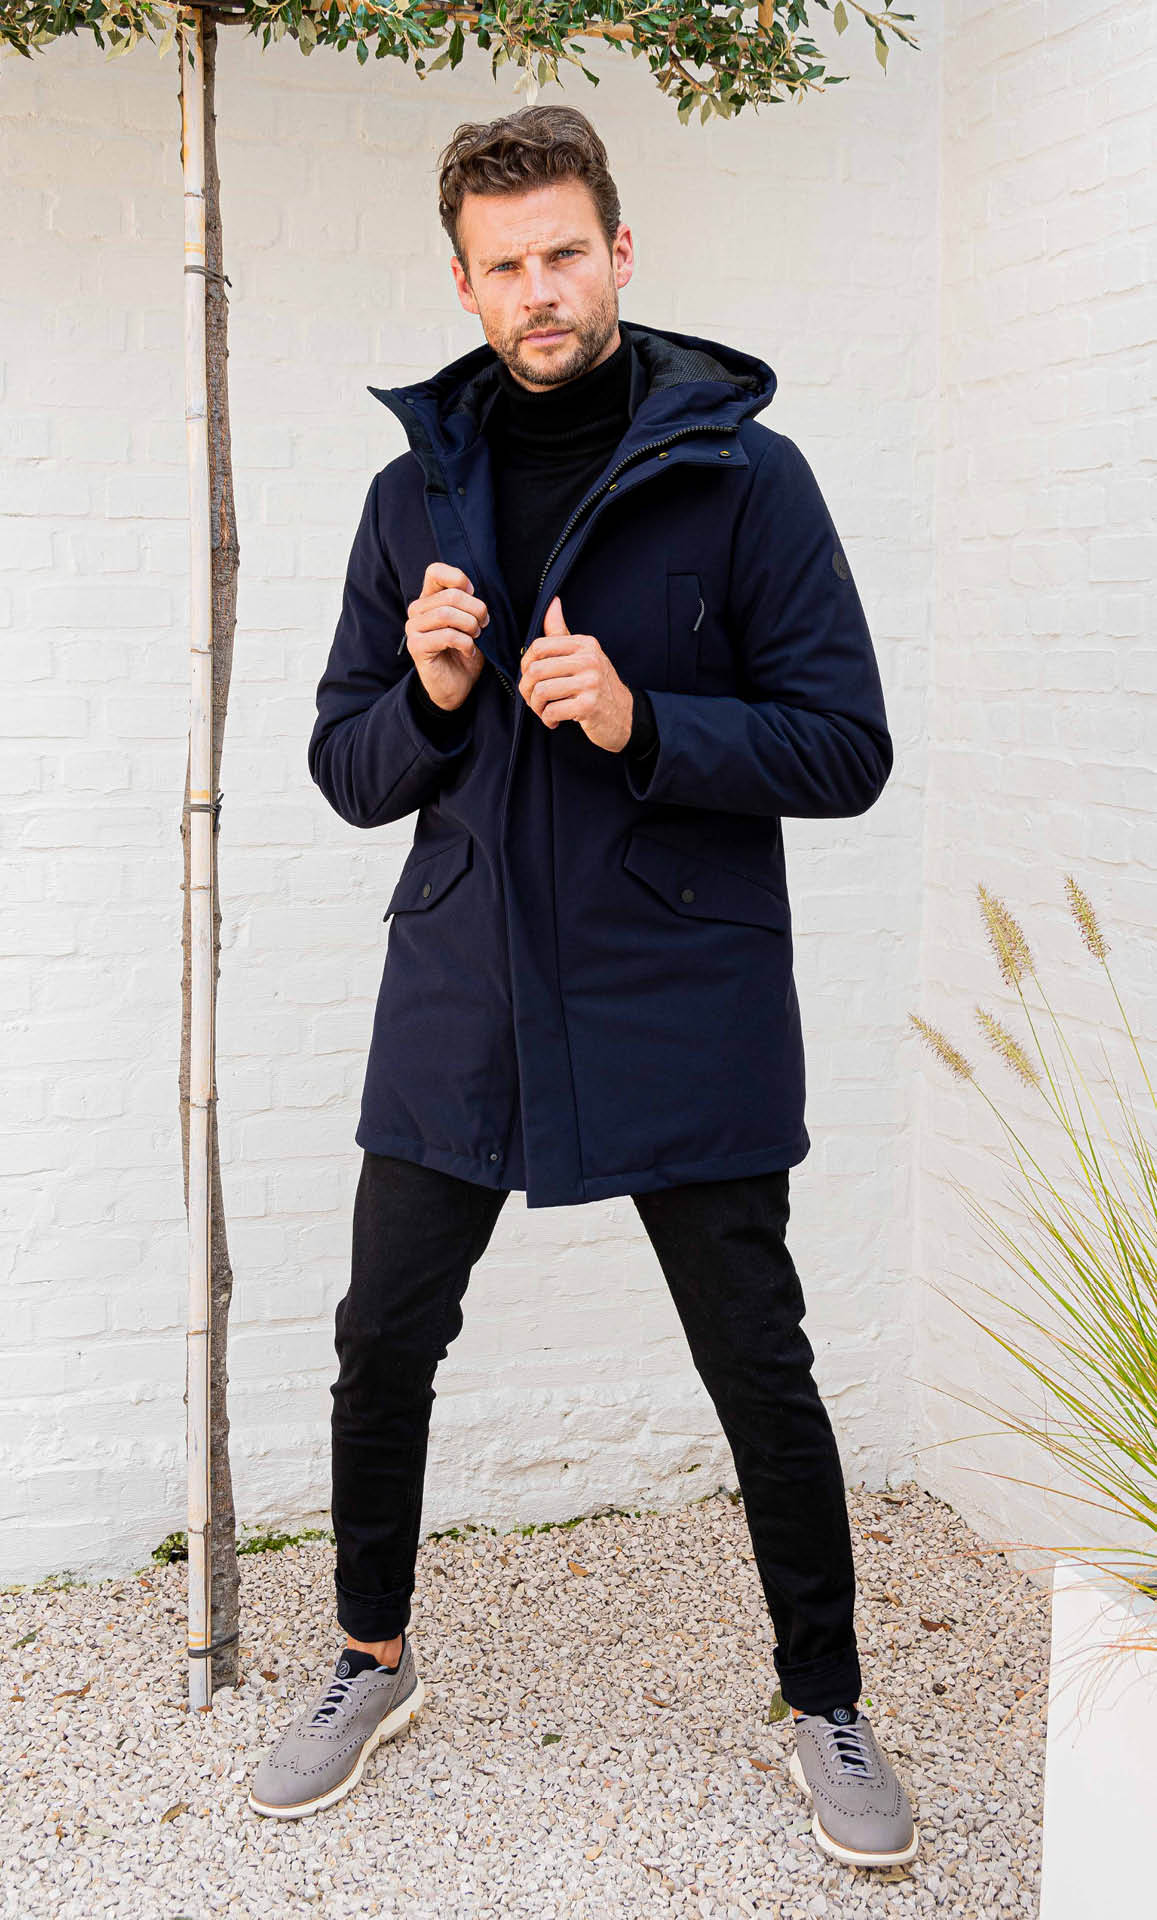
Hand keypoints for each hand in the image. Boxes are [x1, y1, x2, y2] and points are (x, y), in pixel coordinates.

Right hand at [405, 562, 488, 710]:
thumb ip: (468, 603)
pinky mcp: (416, 646)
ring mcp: (413, 628)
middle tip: (484, 624)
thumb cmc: (465, 651)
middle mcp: (417, 610)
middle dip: (476, 609)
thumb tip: (473, 590)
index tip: (473, 593)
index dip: (458, 578)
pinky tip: (469, 652)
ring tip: (476, 637)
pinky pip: (446, 635)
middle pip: (450, 595)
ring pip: (446, 614)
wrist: (457, 685)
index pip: (435, 571)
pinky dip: (465, 643)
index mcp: (429, 598)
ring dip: (470, 626)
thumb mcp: (471, 622)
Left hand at [519, 596, 633, 752]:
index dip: (525, 664)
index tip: (529, 677)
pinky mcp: (590, 705)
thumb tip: (552, 602)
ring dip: (536, 706)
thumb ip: (562, 632)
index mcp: (585, 644)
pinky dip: (547, 719)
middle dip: (527, 690)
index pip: (539, 646)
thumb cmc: (596, 685)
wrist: (625, 715)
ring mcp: (591, 682)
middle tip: (533, 700)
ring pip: (542, 691)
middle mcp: (589, 659)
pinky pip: (552, 710)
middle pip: (536, 670)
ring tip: (543, 710)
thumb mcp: (583, 654)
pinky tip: (554, 720)